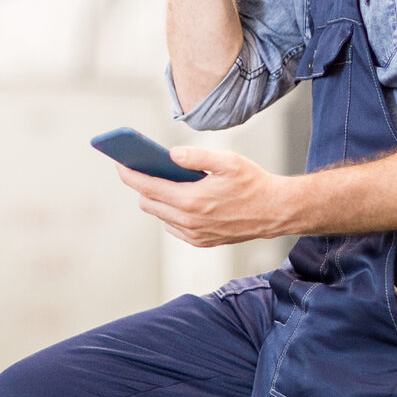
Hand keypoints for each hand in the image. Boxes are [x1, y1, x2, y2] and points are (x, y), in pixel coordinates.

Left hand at [115, 146, 290, 246]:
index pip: (147, 187)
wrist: (276, 212)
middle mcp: (189, 221)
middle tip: (143, 168)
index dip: (129, 174)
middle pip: (148, 202)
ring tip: (163, 180)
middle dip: (142, 185)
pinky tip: (182, 198)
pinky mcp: (201, 242)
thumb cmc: (253, 184)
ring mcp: (194, 235)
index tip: (120, 163)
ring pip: (160, 215)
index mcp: (192, 200)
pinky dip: (171, 212)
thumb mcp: (227, 161)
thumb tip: (168, 154)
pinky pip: (173, 226)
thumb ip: (195, 156)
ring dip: (157, 199)